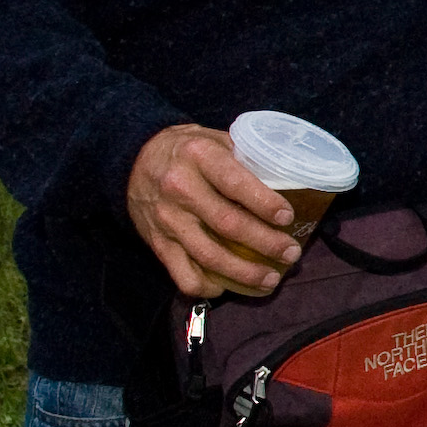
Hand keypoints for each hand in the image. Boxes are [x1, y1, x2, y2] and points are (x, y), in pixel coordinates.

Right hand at [127, 125, 297, 297]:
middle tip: (291, 253)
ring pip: (208, 255)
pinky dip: (206, 287)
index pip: (236, 183)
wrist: (135, 160)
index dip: (265, 203)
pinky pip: (182, 274)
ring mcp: (167, 219)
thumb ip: (246, 158)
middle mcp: (180, 188)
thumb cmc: (188, 150)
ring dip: (244, 272)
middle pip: (228, 224)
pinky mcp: (157, 243)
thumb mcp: (216, 139)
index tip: (287, 217)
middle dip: (265, 243)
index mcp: (199, 156)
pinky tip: (227, 287)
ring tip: (271, 278)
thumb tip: (290, 181)